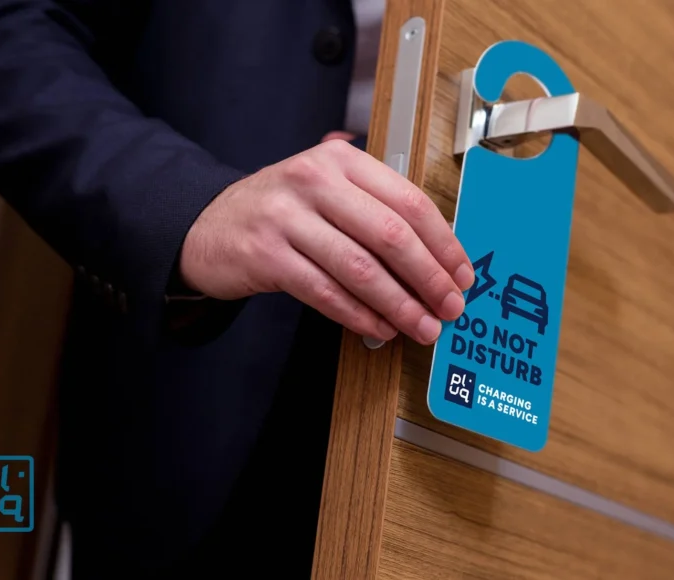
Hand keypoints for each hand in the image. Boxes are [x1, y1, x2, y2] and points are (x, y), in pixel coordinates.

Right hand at [179, 139, 474, 344]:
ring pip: (360, 269)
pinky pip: (326, 293)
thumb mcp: (329, 191)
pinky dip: (359, 316)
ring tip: (421, 327)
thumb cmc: (284, 212)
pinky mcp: (265, 255)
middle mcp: (314, 181)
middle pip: (391, 235)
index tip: (463, 275)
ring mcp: (286, 217)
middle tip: (450, 307)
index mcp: (342, 161)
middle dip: (429, 279)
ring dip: (399, 305)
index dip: (444, 244)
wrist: (210, 226)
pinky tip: (379, 328)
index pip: (409, 202)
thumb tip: (440, 259)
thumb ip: (378, 210)